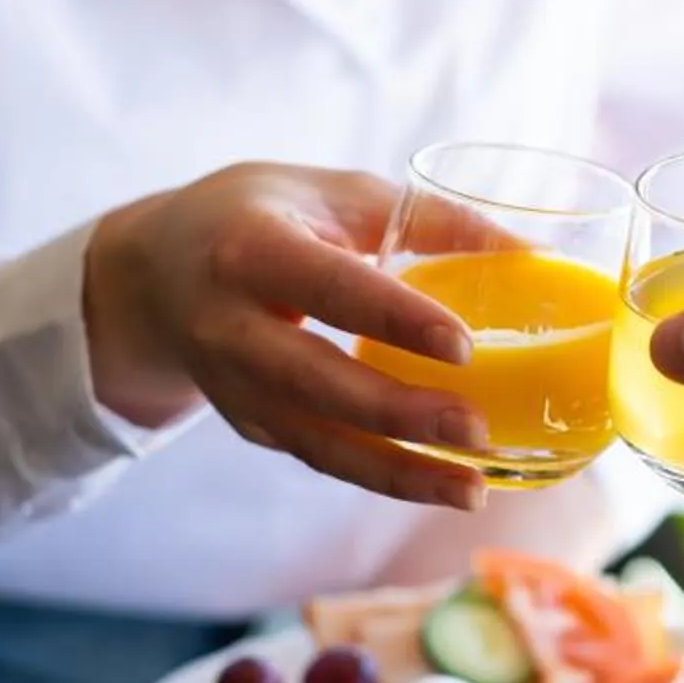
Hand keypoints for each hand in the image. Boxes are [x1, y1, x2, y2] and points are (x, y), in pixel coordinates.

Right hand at [84, 164, 490, 508]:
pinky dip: (380, 475)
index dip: (393, 319)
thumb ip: (424, 216)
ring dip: (397, 472)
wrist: (152, 274)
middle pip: (316, 382)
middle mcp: (228, 325)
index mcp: (249, 249)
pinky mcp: (248, 424)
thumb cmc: (258, 217)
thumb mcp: (329, 193)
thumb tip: (531, 250)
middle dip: (398, 414)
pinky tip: (440, 484)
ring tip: (472, 489)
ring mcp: (231, 386)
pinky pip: (318, 456)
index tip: (461, 346)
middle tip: (476, 430)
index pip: (327, 287)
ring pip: (316, 442)